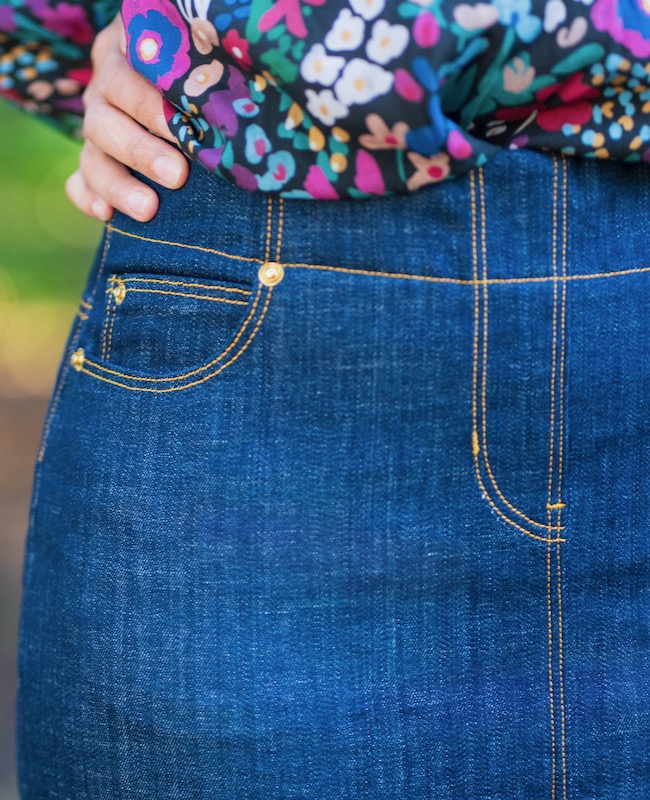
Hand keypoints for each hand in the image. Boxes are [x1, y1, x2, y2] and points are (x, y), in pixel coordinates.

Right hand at [66, 13, 188, 221]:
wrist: (187, 86)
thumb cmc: (203, 72)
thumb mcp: (199, 62)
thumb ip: (203, 81)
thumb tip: (231, 115)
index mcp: (123, 57)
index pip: (124, 79)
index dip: (151, 107)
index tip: (186, 133)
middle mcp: (103, 91)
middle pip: (104, 122)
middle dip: (141, 152)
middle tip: (177, 177)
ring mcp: (96, 128)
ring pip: (91, 157)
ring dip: (119, 185)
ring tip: (148, 209)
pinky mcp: (94, 161)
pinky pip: (77, 182)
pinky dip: (87, 197)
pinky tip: (106, 214)